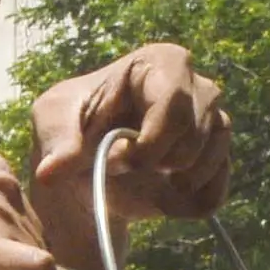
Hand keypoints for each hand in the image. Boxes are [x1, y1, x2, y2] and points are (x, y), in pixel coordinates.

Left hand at [30, 43, 231, 269]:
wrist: (86, 164)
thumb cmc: (72, 125)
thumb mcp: (53, 121)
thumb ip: (58, 143)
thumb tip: (50, 173)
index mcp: (162, 62)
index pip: (175, 104)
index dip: (147, 142)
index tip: (114, 161)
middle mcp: (199, 89)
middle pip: (194, 138)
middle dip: (155, 166)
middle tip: (121, 170)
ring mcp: (214, 126)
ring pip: (206, 167)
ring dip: (167, 187)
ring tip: (136, 180)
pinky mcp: (218, 164)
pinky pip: (212, 196)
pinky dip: (181, 207)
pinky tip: (155, 196)